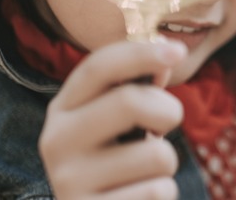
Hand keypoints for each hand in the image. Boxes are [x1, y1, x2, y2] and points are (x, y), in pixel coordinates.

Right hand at [39, 41, 186, 199]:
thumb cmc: (116, 161)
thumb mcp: (118, 122)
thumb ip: (138, 88)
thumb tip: (166, 57)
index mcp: (64, 108)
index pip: (99, 66)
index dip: (141, 52)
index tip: (179, 50)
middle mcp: (56, 140)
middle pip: (130, 101)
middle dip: (168, 110)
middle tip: (165, 127)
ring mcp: (68, 180)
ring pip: (157, 154)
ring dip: (166, 163)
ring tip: (144, 172)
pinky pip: (158, 191)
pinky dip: (162, 193)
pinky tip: (137, 198)